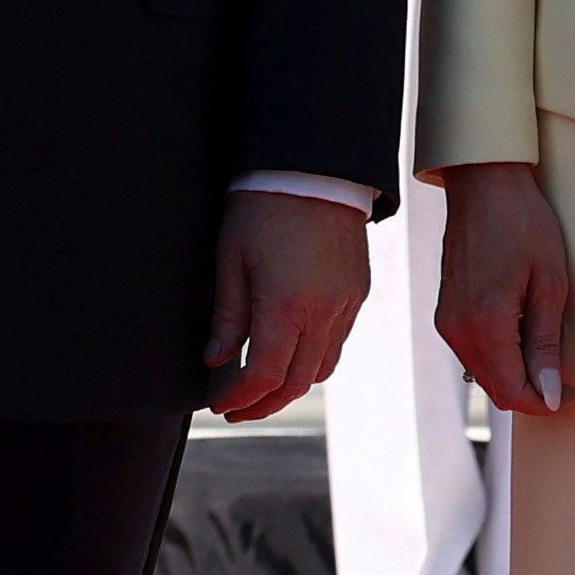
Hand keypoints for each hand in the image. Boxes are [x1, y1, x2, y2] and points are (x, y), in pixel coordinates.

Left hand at [202, 191, 368, 424]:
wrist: (314, 167)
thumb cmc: (263, 207)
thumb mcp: (231, 259)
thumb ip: (227, 316)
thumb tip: (215, 361)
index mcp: (288, 306)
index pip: (266, 376)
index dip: (242, 398)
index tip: (221, 404)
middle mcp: (324, 312)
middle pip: (298, 383)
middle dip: (265, 403)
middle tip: (237, 408)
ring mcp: (347, 304)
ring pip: (323, 368)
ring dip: (292, 384)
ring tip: (262, 385)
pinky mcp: (358, 292)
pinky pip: (339, 341)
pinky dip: (314, 357)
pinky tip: (290, 351)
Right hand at [429, 161, 574, 415]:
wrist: (483, 184)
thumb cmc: (523, 223)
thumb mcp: (549, 283)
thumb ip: (545, 344)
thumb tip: (549, 394)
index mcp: (485, 324)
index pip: (514, 393)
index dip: (547, 402)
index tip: (573, 391)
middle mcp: (458, 330)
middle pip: (496, 391)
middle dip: (533, 394)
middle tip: (566, 379)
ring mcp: (448, 322)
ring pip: (484, 376)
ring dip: (516, 376)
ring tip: (548, 353)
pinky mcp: (447, 313)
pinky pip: (474, 355)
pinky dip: (500, 358)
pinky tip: (523, 335)